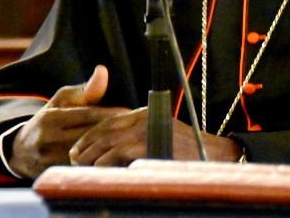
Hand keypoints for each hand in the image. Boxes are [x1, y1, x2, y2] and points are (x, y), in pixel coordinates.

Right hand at [9, 65, 129, 178]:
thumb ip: (85, 90)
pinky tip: (115, 158)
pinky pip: (82, 169)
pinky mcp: (55, 174)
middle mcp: (49, 139)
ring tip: (128, 142)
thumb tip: (103, 71)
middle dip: (113, 131)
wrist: (20, 152)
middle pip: (89, 136)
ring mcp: (50, 160)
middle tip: (135, 127)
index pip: (88, 116)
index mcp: (51, 118)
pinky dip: (99, 164)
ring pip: (88, 155)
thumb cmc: (49, 120)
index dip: (111, 114)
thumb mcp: (61, 101)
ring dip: (109, 149)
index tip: (130, 112)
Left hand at [70, 108, 242, 165]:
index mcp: (144, 114)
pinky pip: (116, 158)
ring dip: (91, 160)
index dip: (89, 136)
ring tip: (83, 172)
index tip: (77, 149)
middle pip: (103, 132)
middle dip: (85, 148)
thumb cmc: (189, 150)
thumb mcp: (162, 132)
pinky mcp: (146, 147)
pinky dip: (104, 167)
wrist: (215, 155)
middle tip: (74, 163)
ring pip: (106, 145)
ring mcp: (144, 132)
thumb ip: (140, 134)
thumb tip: (114, 147)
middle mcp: (142, 119)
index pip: (108, 121)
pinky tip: (99, 176)